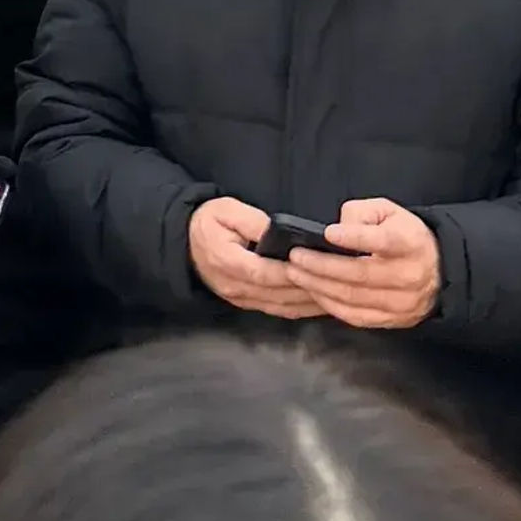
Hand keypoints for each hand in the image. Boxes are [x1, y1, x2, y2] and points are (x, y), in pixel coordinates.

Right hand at [187, 197, 326, 319]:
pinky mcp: (248, 304)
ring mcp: (241, 299)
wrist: (185, 243)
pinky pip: (278, 310)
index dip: (287, 273)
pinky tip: (319, 303)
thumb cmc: (207, 222)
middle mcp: (235, 286)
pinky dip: (300, 308)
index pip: (261, 272)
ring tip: (335, 294)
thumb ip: (251, 220)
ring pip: (281, 306)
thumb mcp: (225, 209)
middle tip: (336, 282)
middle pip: (277, 294)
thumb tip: (277, 231)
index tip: (313, 267)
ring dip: (308, 303)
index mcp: (226, 260)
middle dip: (307, 289)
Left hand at [290, 198, 440, 328]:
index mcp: (408, 243)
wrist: (438, 270)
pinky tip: (314, 291)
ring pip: (354, 298)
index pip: (382, 241)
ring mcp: (402, 302)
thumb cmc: (403, 234)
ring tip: (296, 273)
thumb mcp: (387, 211)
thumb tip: (338, 229)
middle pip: (360, 274)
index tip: (328, 233)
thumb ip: (360, 213)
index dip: (354, 237)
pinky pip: (357, 316)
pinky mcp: (393, 320)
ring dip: (320, 286)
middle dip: (322, 266)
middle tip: (295, 257)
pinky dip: (331, 305)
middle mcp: (408, 275)